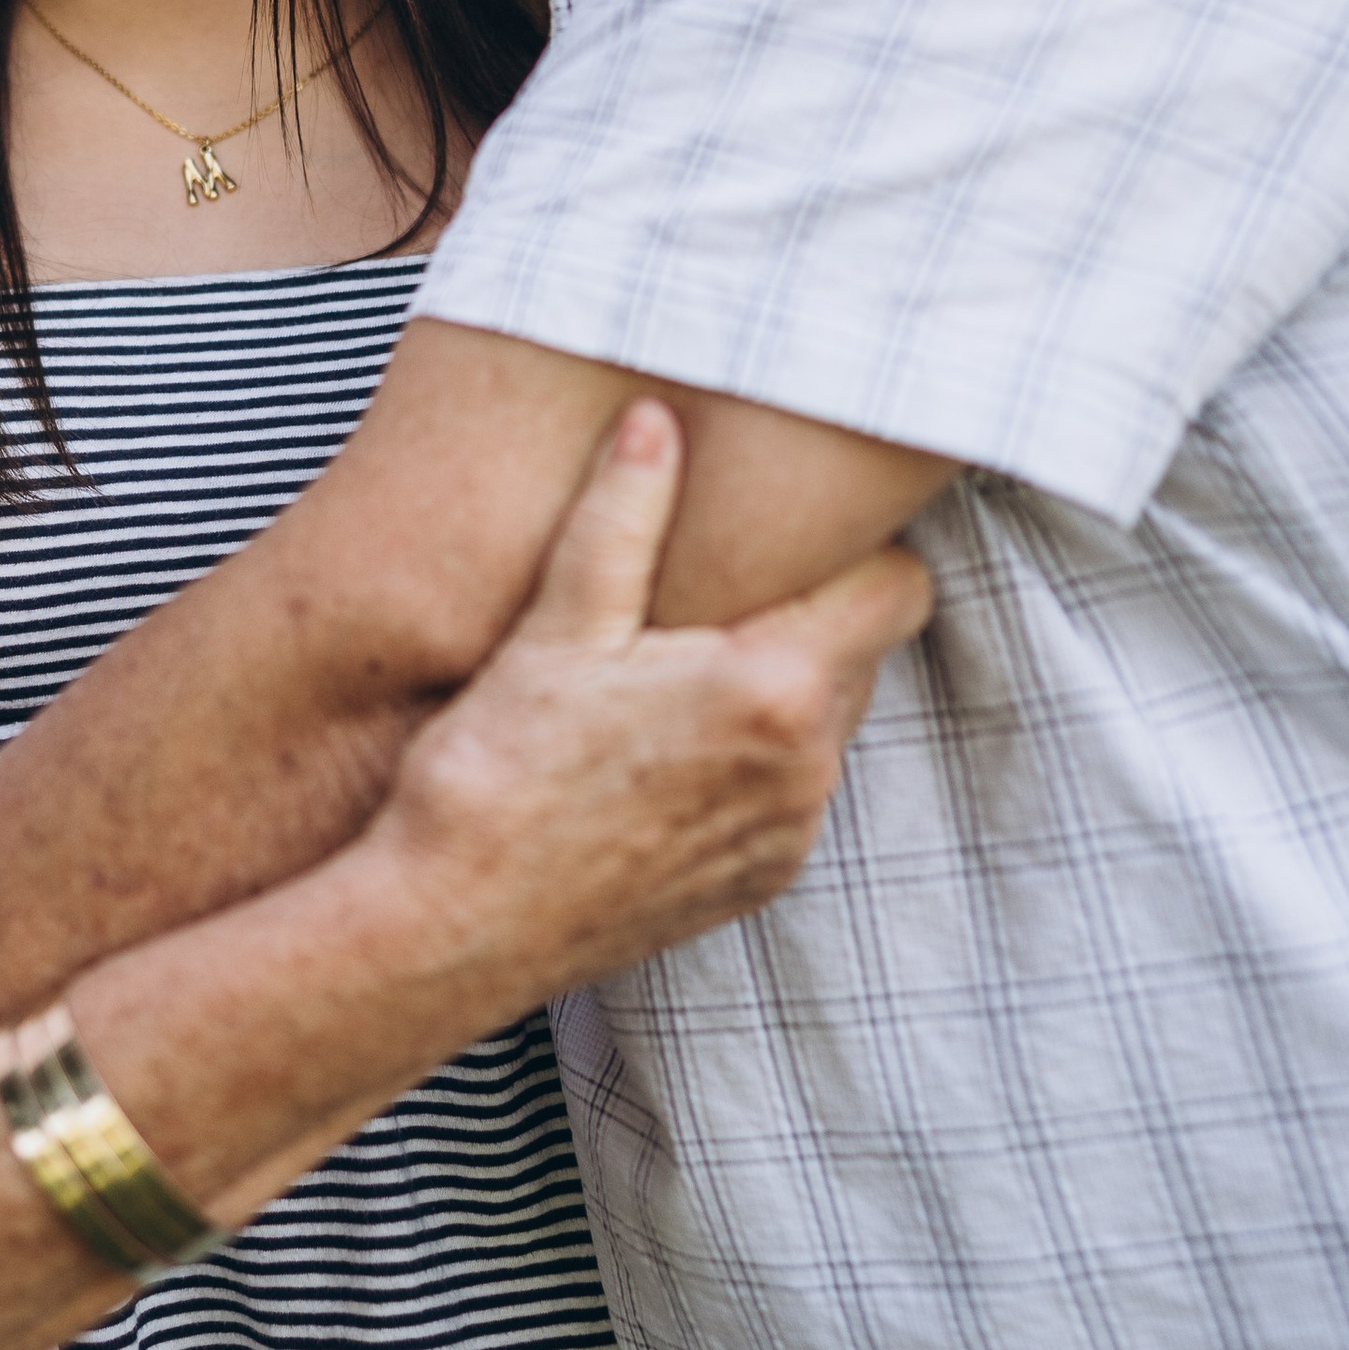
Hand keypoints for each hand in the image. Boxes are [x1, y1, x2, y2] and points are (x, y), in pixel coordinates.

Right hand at [372, 398, 930, 1006]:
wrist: (451, 928)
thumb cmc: (497, 774)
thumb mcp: (557, 626)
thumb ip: (622, 511)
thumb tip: (657, 421)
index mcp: (776, 689)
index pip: (897, 590)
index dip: (851, 551)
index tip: (786, 536)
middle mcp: (806, 772)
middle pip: (859, 655)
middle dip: (801, 617)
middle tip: (706, 595)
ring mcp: (786, 837)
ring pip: (822, 728)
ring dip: (772, 693)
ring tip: (669, 676)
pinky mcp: (755, 884)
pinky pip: (787, 795)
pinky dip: (746, 762)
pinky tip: (654, 753)